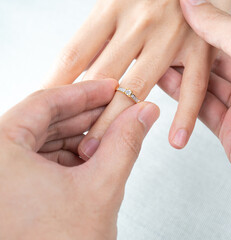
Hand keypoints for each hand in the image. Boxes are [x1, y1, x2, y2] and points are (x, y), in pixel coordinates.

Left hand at [0, 80, 158, 238]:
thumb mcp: (101, 186)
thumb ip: (126, 142)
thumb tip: (143, 113)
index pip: (45, 102)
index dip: (84, 92)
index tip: (110, 86)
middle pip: (43, 121)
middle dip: (85, 114)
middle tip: (117, 107)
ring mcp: (1, 180)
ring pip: (42, 141)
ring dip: (79, 135)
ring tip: (111, 133)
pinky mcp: (10, 194)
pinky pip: (39, 161)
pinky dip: (68, 156)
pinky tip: (93, 155)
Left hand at [44, 0, 230, 156]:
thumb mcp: (122, 0)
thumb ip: (105, 33)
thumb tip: (82, 68)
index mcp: (114, 8)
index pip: (77, 54)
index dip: (58, 85)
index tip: (49, 111)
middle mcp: (140, 23)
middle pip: (104, 77)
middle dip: (85, 115)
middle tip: (73, 144)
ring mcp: (172, 37)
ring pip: (141, 86)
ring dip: (118, 123)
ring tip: (104, 151)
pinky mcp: (201, 47)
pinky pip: (193, 86)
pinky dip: (186, 116)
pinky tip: (176, 139)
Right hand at [159, 0, 230, 237]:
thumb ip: (217, 26)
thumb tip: (194, 2)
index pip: (226, 41)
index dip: (199, 34)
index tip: (176, 26)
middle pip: (214, 68)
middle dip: (187, 58)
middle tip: (162, 48)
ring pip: (206, 91)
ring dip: (182, 80)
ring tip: (157, 66)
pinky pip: (205, 115)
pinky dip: (186, 104)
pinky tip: (171, 91)